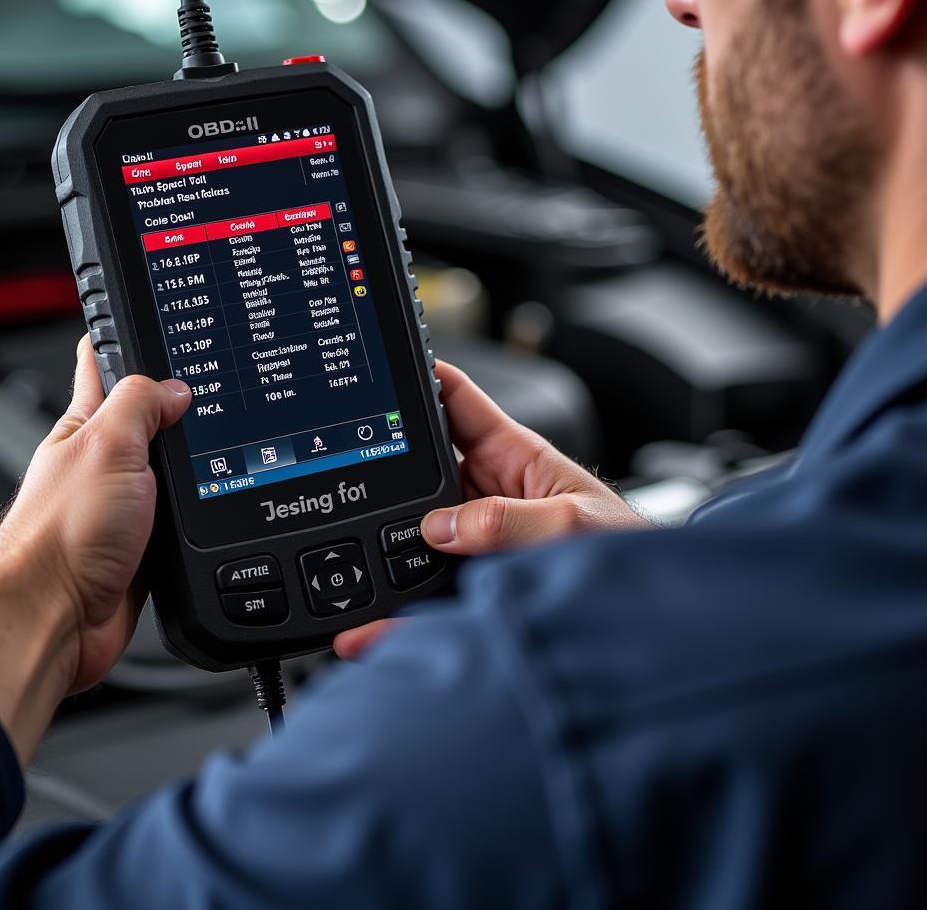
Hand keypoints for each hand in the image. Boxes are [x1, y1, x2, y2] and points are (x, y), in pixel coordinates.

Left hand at [0, 336, 190, 763]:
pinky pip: (183, 516)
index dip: (122, 336)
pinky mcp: (148, 543)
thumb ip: (141, 405)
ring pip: (172, 468)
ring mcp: (128, 504)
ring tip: (220, 438)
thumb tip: (177, 388)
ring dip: (196, 461)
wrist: (56, 617)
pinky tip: (217, 499)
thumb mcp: (107, 445)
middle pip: (149, 416)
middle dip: (179, 400)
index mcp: (88, 426)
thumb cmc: (59, 537)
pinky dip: (201, 508)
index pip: (103, 364)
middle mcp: (107, 461)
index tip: (145, 314)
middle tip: (206, 380)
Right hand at [333, 361, 650, 658]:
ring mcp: (475, 537)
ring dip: (386, 544)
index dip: (420, 380)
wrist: (643, 618)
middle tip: (354, 487)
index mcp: (515, 455)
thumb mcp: (574, 524)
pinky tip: (374, 622)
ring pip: (414, 531)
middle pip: (421, 469)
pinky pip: (423, 586)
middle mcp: (488, 493)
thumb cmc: (628, 553)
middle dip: (388, 472)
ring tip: (359, 562)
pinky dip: (397, 605)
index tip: (381, 373)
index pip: (457, 401)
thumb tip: (443, 526)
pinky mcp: (468, 580)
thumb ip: (510, 520)